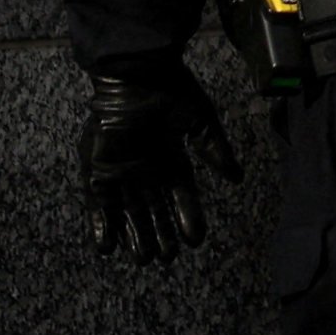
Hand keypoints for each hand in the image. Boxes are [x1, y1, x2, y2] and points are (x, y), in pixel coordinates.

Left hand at [83, 52, 233, 263]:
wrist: (136, 73)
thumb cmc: (171, 92)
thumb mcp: (201, 120)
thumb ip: (216, 151)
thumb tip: (236, 179)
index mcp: (171, 158)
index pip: (181, 195)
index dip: (187, 217)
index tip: (195, 240)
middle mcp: (146, 169)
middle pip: (154, 210)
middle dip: (160, 234)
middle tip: (167, 259)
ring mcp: (121, 171)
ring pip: (128, 212)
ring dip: (134, 236)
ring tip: (144, 260)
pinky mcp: (99, 170)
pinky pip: (99, 204)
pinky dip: (102, 225)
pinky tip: (107, 248)